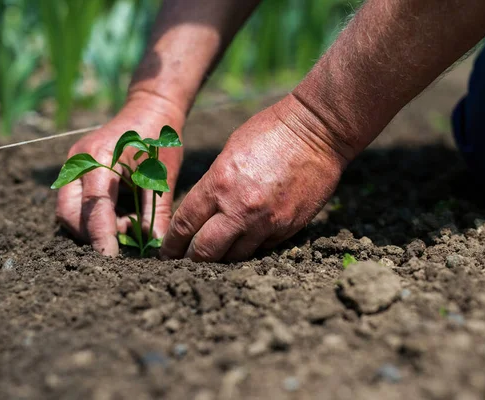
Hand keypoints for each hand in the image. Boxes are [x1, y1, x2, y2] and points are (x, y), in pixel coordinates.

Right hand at [56, 96, 184, 255]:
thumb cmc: (158, 141)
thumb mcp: (161, 176)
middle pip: (68, 214)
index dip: (101, 235)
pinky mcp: (75, 173)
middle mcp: (78, 163)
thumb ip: (156, 211)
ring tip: (128, 223)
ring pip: (68, 212)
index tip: (111, 257)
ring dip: (93, 228)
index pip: (95, 206)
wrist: (148, 112)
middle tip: (123, 243)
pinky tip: (121, 215)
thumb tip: (156, 245)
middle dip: (91, 235)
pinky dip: (93, 218)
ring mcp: (72, 167)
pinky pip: (75, 204)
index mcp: (100, 159)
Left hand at [160, 94, 347, 261]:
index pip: (185, 224)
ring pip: (235, 256)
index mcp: (219, 184)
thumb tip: (205, 210)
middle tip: (187, 260)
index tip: (167, 251)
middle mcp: (240, 209)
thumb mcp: (229, 153)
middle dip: (192, 258)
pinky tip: (248, 239)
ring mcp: (266, 222)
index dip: (172, 243)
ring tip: (216, 255)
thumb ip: (215, 184)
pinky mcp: (288, 228)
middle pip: (205, 251)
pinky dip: (251, 246)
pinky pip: (262, 248)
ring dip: (223, 256)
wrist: (318, 131)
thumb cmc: (270, 131)